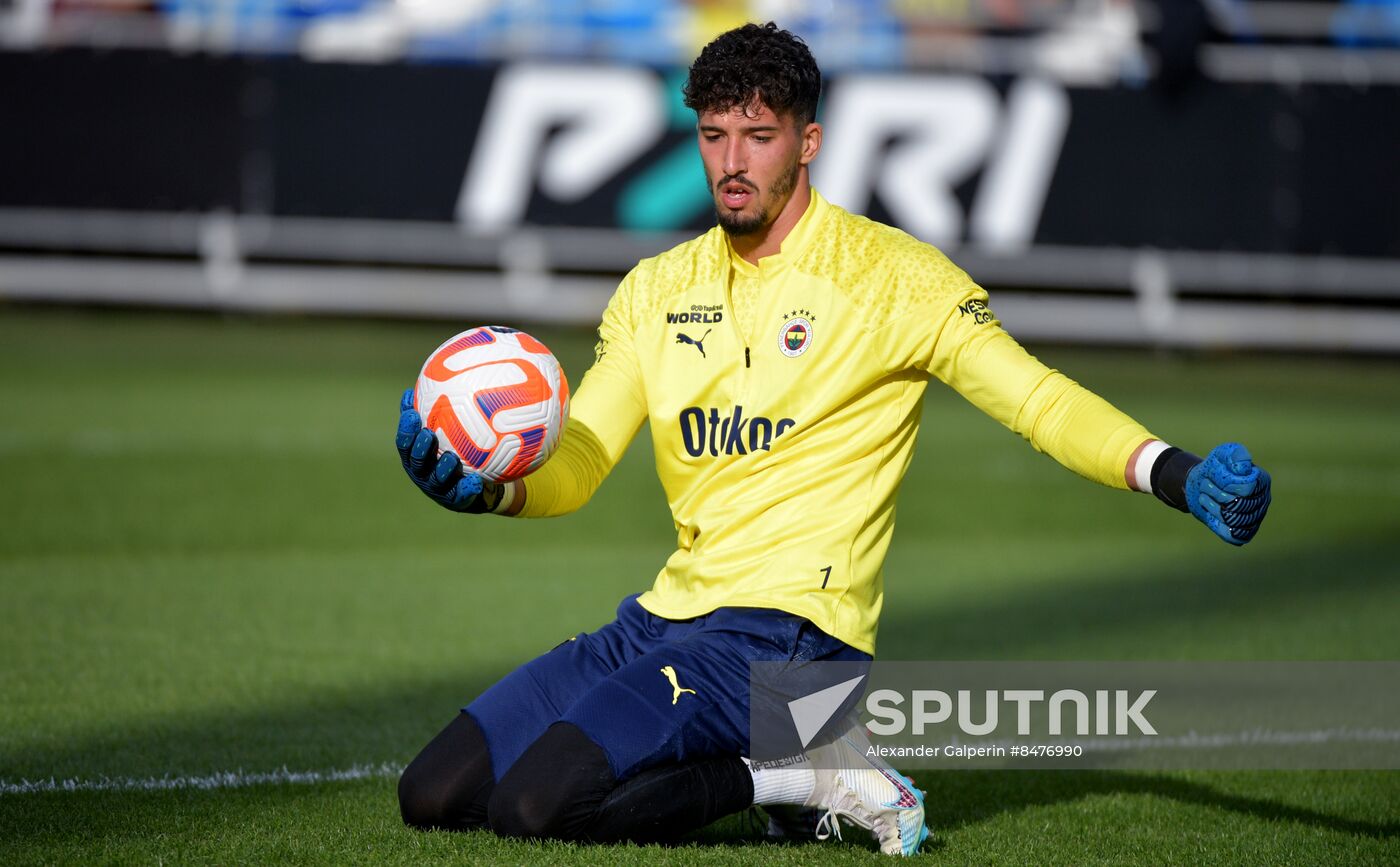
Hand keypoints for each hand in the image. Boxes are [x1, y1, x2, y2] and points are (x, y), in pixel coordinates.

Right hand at [395, 388, 486, 512]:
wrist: (480, 482)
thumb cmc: (460, 449)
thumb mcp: (449, 428)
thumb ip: (440, 407)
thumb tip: (439, 369)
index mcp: (416, 455)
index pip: (405, 441)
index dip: (406, 429)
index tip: (412, 413)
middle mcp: (423, 472)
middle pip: (415, 462)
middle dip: (419, 449)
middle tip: (427, 434)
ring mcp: (438, 489)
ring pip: (437, 480)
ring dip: (442, 469)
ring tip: (451, 458)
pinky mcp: (456, 501)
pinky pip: (462, 495)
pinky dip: (467, 488)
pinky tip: (475, 481)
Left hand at [1185, 443, 1270, 545]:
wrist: (1204, 484)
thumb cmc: (1216, 467)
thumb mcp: (1223, 454)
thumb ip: (1235, 455)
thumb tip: (1243, 469)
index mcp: (1262, 481)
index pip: (1246, 488)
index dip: (1224, 484)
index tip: (1210, 477)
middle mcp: (1263, 501)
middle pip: (1238, 504)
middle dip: (1214, 494)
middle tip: (1204, 485)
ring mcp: (1255, 518)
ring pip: (1233, 520)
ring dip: (1212, 507)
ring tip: (1204, 496)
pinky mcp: (1244, 533)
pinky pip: (1233, 535)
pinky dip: (1217, 524)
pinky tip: (1210, 514)